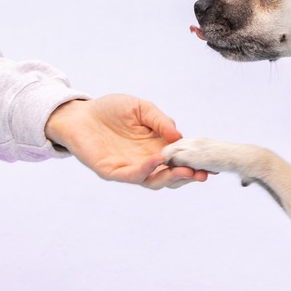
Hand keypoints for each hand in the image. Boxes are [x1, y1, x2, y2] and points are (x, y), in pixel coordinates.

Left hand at [44, 95, 208, 188]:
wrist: (78, 113)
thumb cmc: (110, 110)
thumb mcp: (141, 109)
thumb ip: (160, 121)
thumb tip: (179, 136)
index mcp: (157, 148)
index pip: (181, 160)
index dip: (196, 163)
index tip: (212, 163)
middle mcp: (146, 162)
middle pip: (172, 176)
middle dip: (188, 176)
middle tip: (204, 173)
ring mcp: (130, 169)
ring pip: (155, 181)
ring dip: (171, 178)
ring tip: (186, 172)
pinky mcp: (112, 172)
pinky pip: (132, 175)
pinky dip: (146, 170)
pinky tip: (156, 160)